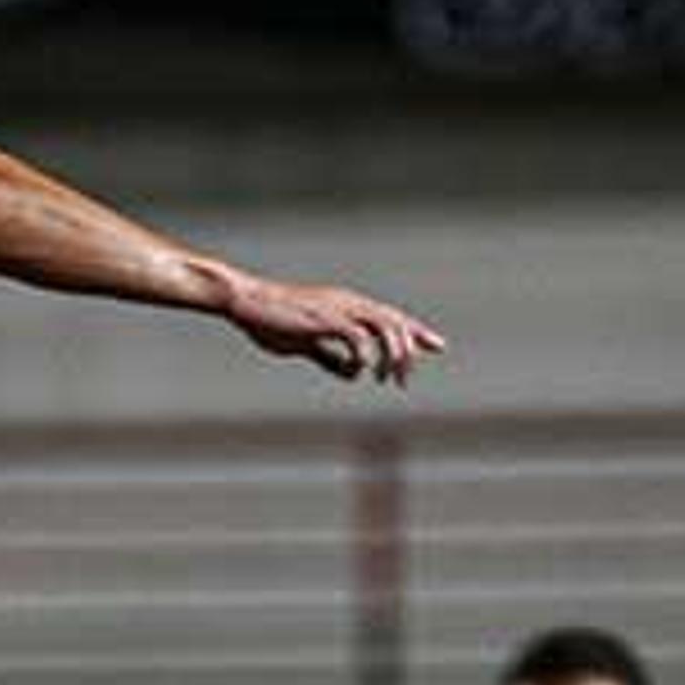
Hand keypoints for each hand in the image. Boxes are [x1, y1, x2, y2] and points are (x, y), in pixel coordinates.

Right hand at [222, 274, 445, 384]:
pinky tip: (358, 370)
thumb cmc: (272, 321)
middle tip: (404, 382)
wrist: (246, 302)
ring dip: (392, 356)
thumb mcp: (306, 344)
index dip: (417, 332)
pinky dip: (364, 356)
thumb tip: (355, 374)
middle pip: (396, 323)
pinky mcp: (326, 319)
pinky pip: (358, 338)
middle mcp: (350, 303)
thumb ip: (330, 358)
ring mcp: (339, 309)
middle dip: (410, 351)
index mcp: (348, 306)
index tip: (437, 346)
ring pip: (385, 328)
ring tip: (387, 380)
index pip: (393, 318)